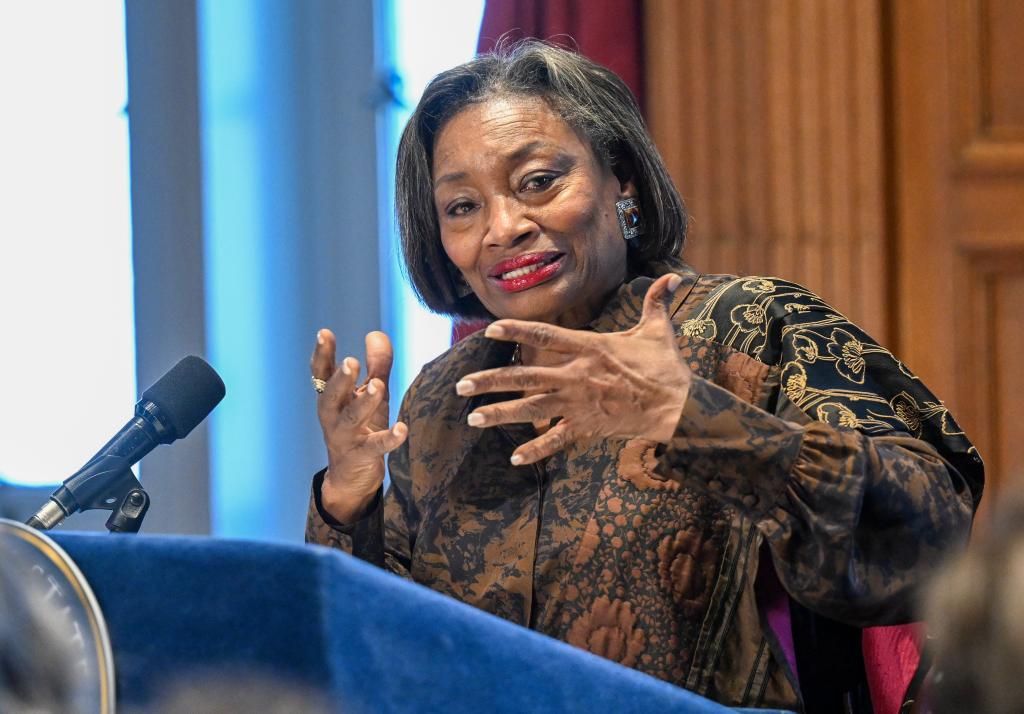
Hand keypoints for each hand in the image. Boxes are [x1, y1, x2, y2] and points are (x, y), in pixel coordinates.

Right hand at [311, 329, 406, 522]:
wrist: (351, 476)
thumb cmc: (360, 427)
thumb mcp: (368, 394)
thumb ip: (375, 365)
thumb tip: (377, 334)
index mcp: (332, 397)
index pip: (323, 373)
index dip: (322, 354)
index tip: (324, 333)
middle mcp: (333, 415)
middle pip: (332, 395)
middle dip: (340, 379)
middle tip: (350, 362)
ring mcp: (345, 436)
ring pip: (352, 418)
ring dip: (364, 402)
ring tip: (377, 387)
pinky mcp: (362, 455)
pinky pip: (375, 446)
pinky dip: (389, 438)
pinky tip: (402, 429)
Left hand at [456, 273, 691, 464]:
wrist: (678, 406)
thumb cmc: (667, 368)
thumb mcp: (659, 330)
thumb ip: (656, 302)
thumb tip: (672, 276)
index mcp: (589, 348)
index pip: (544, 337)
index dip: (515, 332)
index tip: (489, 330)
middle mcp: (576, 375)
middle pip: (525, 377)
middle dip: (490, 381)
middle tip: (461, 385)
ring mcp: (579, 403)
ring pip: (531, 409)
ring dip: (501, 414)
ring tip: (473, 418)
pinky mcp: (587, 427)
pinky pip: (556, 440)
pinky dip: (536, 450)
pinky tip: (514, 457)